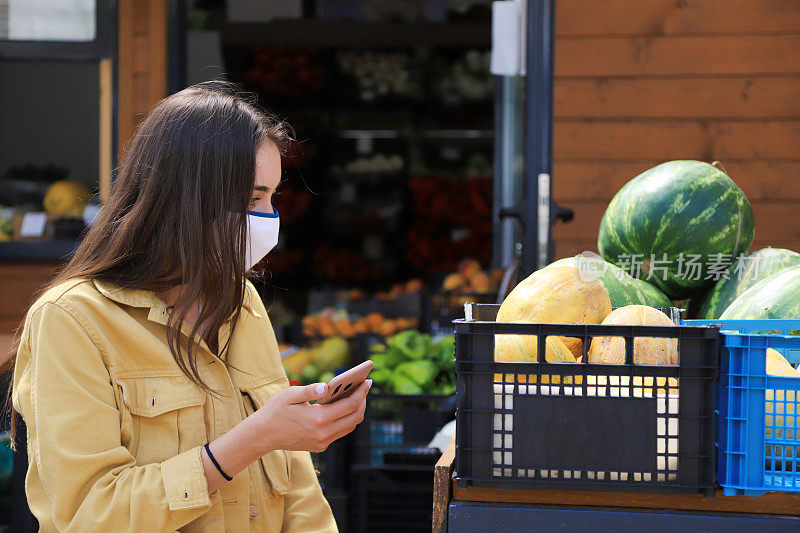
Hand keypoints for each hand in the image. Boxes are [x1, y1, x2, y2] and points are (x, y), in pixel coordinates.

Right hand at [256, 379, 370, 452]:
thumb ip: (310, 390)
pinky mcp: (320, 446)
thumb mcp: (290, 395)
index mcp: (318, 419)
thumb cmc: (275, 411)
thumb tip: (327, 386)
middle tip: (364, 386)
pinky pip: (340, 432)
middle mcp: (324, 433)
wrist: (262, 435)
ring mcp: (323, 442)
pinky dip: (345, 419)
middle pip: (355, 417)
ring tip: (357, 395)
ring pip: (349, 426)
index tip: (368, 381)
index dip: (362, 393)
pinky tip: (343, 407)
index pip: (350, 406)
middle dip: (362, 401)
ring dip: (356, 411)